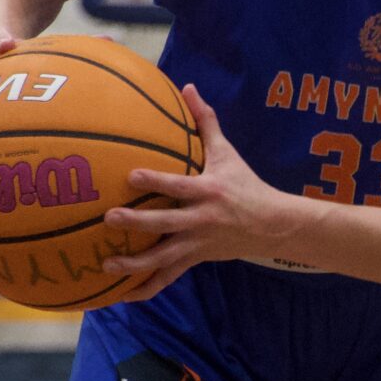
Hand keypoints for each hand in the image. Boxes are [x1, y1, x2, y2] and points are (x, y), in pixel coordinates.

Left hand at [103, 84, 297, 298]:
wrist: (273, 226)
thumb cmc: (245, 185)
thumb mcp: (227, 153)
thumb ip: (205, 121)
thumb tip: (188, 87)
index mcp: (208, 192)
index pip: (179, 186)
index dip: (156, 182)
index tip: (131, 177)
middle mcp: (201, 220)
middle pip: (166, 224)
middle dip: (138, 224)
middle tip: (110, 219)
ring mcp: (197, 244)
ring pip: (163, 258)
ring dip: (134, 264)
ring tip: (107, 263)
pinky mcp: (196, 260)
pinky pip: (168, 278)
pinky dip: (146, 288)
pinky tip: (122, 294)